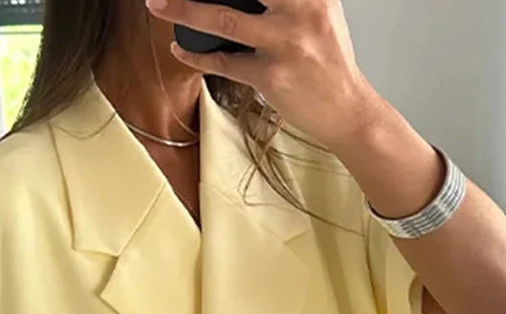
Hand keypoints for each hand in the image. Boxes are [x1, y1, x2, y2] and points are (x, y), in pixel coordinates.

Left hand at [145, 0, 377, 151]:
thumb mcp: (319, 13)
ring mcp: (286, 43)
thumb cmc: (328, 63)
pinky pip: (224, 62)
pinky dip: (197, 56)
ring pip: (223, 18)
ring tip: (158, 5)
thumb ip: (288, 0)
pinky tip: (181, 49)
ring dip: (183, 11)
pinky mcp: (271, 76)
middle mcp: (302, 9)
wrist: (347, 110)